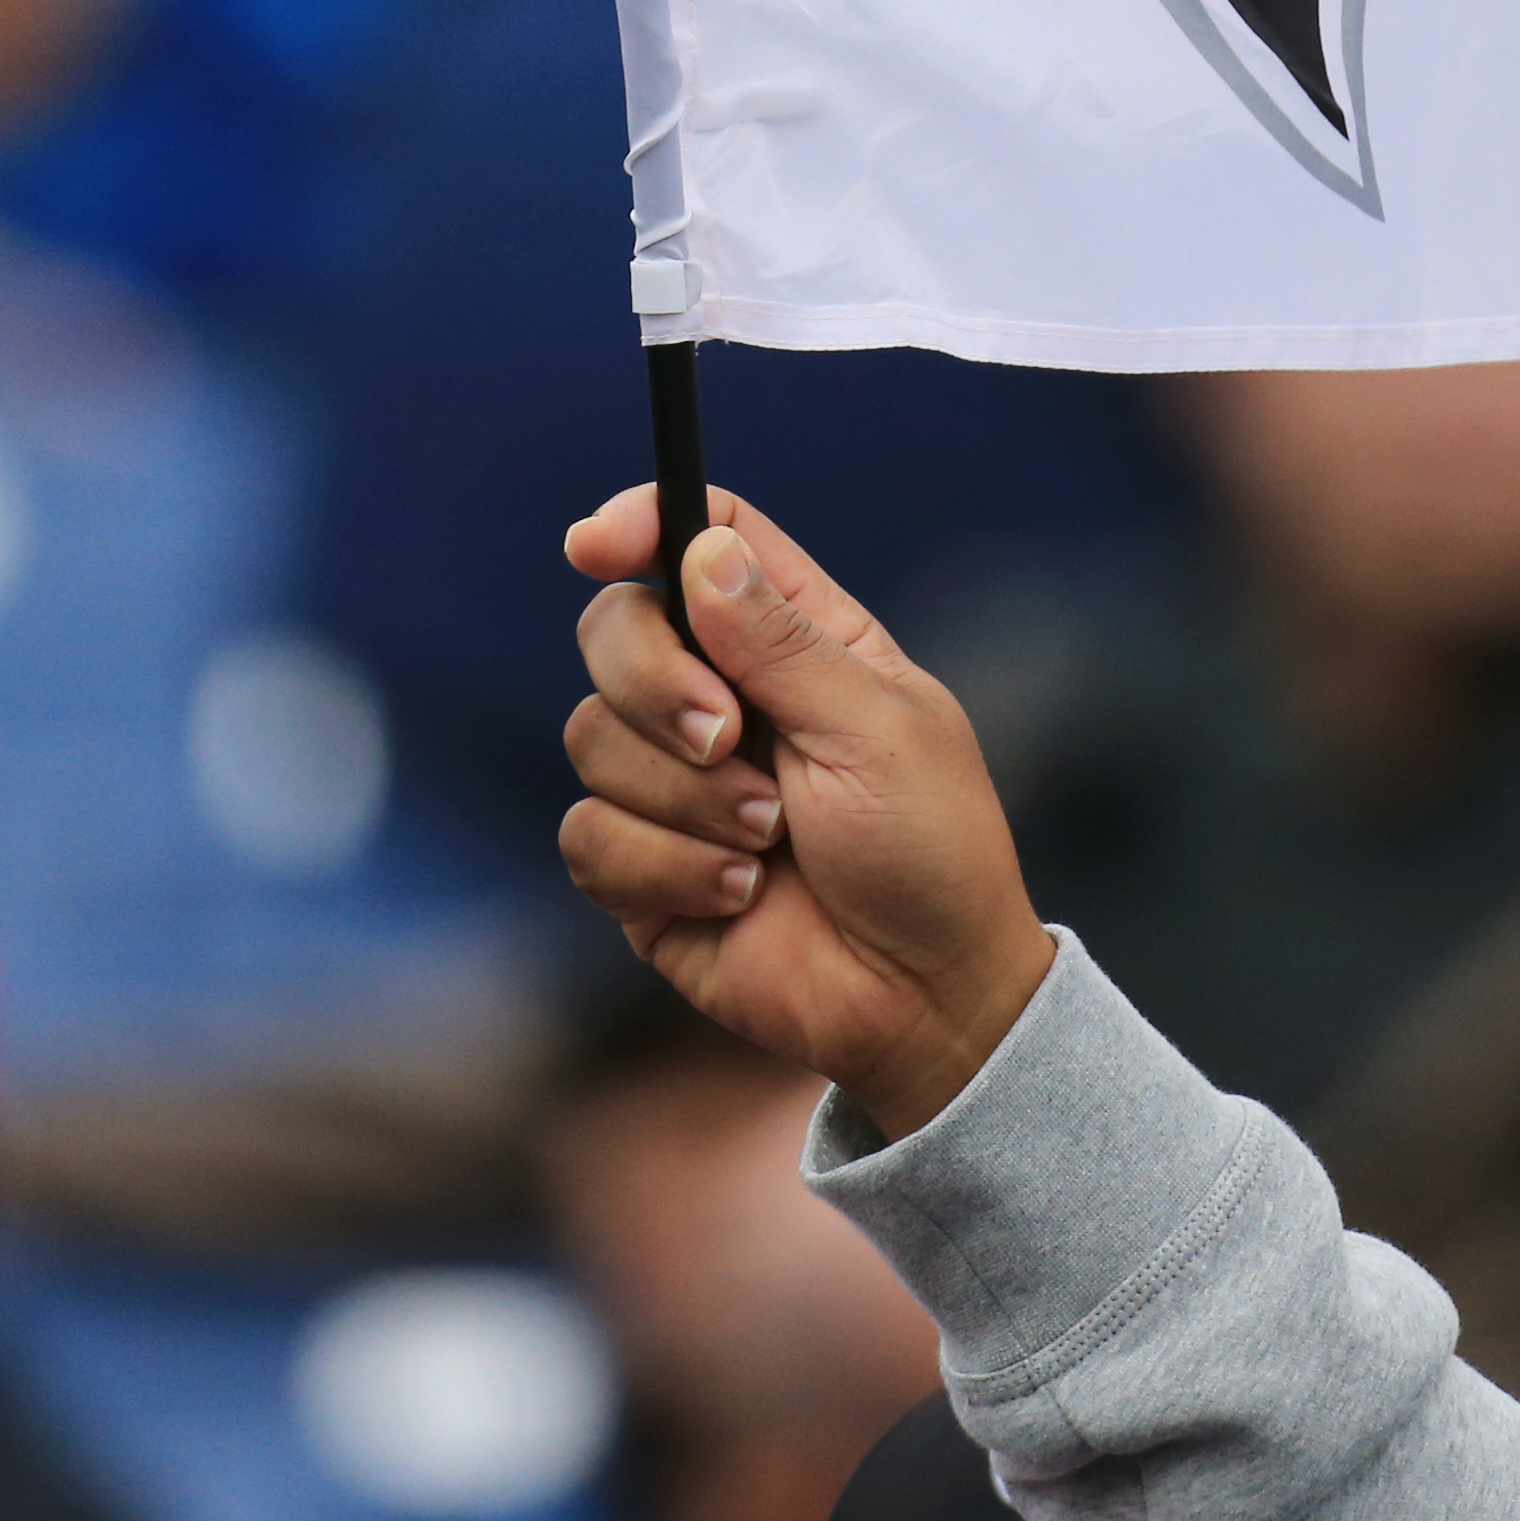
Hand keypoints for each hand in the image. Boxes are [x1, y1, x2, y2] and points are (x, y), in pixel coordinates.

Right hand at [560, 485, 1055, 1135]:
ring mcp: (677, 784)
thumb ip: (783, 644)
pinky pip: (587, 837)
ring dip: (685, 798)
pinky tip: (741, 895)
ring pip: (590, 737)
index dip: (644, 522)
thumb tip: (702, 550)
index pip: (706, 541)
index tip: (596, 542)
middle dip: (657, 682)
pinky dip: (667, 867)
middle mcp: (728, 699)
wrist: (923, 998)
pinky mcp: (643, 870)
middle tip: (730, 738)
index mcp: (801, 641)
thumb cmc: (931, 851)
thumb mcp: (876, 730)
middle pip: (619, 629)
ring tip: (773, 840)